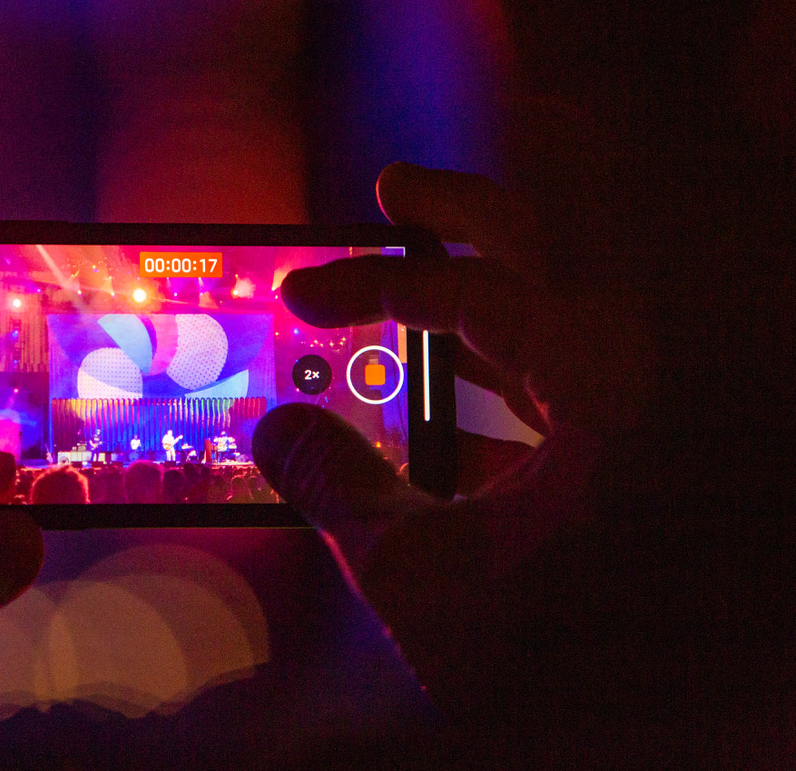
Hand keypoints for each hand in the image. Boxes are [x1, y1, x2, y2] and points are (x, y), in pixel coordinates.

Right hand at [253, 163, 652, 718]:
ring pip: (557, 318)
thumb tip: (275, 427)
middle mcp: (626, 393)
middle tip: (394, 189)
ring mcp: (624, 430)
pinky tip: (434, 406)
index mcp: (600, 399)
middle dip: (466, 211)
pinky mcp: (610, 472)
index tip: (302, 295)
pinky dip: (490, 372)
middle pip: (554, 256)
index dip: (382, 281)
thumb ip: (334, 487)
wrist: (631, 722)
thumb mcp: (416, 575)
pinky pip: (551, 389)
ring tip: (403, 276)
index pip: (487, 291)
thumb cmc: (552, 660)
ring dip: (478, 287)